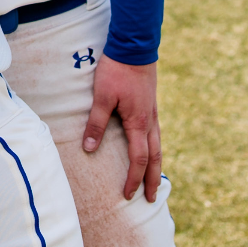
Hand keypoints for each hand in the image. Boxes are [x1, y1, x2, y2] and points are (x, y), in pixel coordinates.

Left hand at [84, 56, 160, 201]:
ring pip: (158, 146)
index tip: (128, 194)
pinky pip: (156, 135)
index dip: (133, 179)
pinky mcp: (151, 106)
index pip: (138, 159)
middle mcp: (150, 122)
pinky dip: (155, 149)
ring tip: (153, 180)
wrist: (135, 48)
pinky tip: (149, 150)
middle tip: (151, 198)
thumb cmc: (116, 72)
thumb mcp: (101, 97)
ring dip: (156, 166)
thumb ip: (95, 124)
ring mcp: (153, 114)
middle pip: (155, 158)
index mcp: (139, 123)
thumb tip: (89, 149)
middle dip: (152, 179)